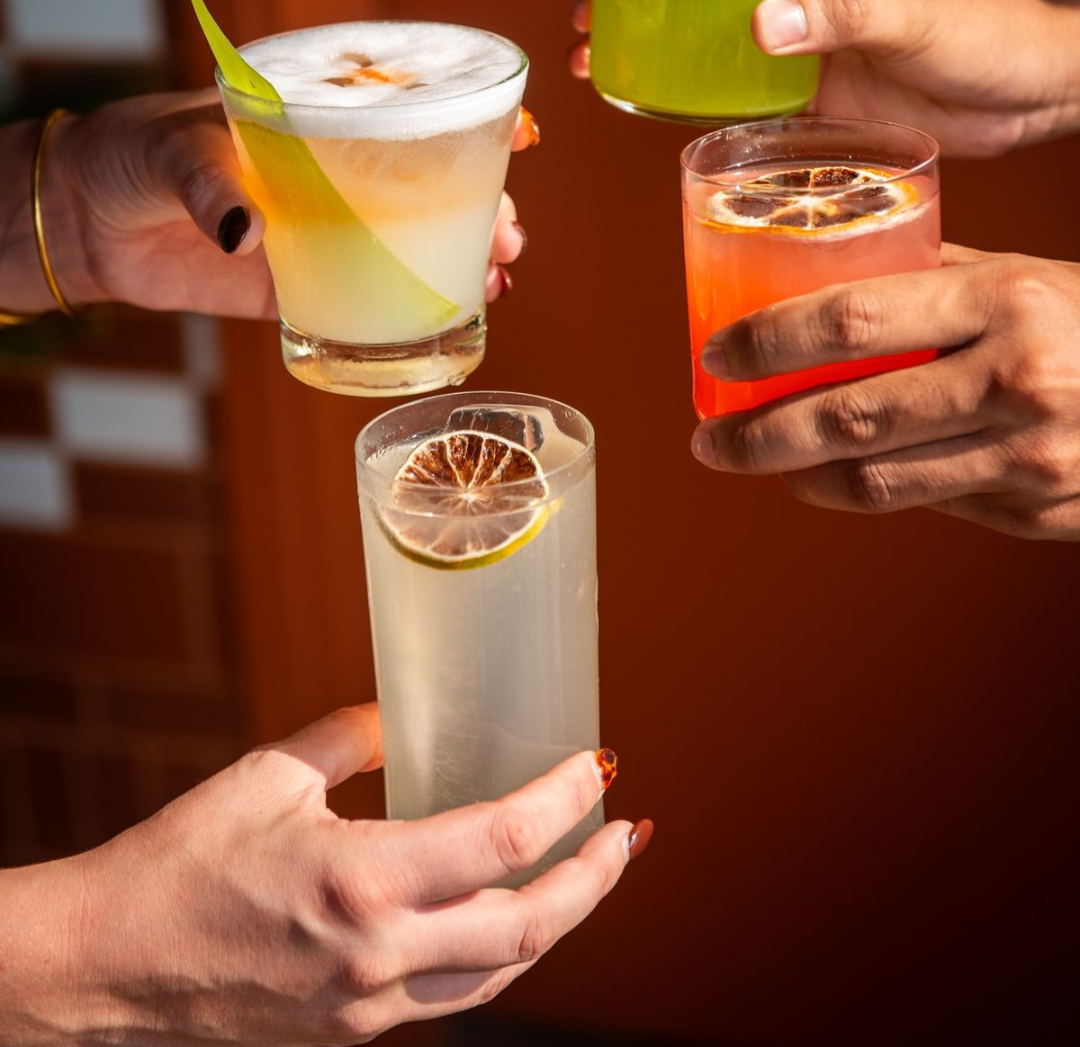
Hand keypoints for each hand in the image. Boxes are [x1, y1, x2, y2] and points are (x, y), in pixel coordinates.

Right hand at [0, 705, 649, 1044]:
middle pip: (532, 925)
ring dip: (562, 920)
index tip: (598, 764)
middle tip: (631, 832)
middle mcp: (380, 955)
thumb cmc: (179, 864)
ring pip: (504, 972)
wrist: (110, 968)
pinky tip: (511, 917)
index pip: (504, 840)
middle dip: (597, 876)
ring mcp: (371, 1006)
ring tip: (594, 872)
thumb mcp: (269, 776)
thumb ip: (349, 737)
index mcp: (363, 879)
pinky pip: (454, 996)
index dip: (566, 799)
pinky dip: (501, 954)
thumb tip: (396, 713)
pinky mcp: (354, 1030)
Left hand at [20, 93, 538, 317]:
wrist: (83, 222)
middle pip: (422, 185)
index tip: (519, 143)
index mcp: (312, 119)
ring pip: (404, 243)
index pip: (404, 115)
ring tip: (496, 277)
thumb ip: (211, 185)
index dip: (468, 127)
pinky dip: (402, 309)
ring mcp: (315, 228)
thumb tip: (248, 234)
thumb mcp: (172, 150)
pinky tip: (446, 318)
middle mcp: (327, 173)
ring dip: (456, 259)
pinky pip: (356, 297)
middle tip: (507, 235)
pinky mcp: (291, 282)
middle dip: (477, 206)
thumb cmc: (127, 154)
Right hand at [568, 0, 1079, 155]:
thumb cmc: (987, 23)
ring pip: (701, 25)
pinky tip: (644, 107)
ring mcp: (795, 25)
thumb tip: (759, 26)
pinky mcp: (803, 82)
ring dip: (646, 44)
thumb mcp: (912, 7)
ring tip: (594, 66)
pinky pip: (729, 84)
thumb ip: (842, 11)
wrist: (1026, 89)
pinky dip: (685, 93)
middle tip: (584, 24)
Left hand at [690, 245, 1079, 540]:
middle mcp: (1018, 380)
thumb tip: (826, 276)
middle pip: (847, 415)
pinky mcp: (1038, 513)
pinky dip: (867, 493)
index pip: (851, 319)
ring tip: (757, 460)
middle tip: (709, 438)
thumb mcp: (1026, 275)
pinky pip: (927, 506)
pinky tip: (835, 477)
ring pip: (878, 481)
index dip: (766, 343)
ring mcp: (1031, 458)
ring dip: (800, 475)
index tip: (715, 355)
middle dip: (757, 433)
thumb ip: (932, 280)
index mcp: (1007, 300)